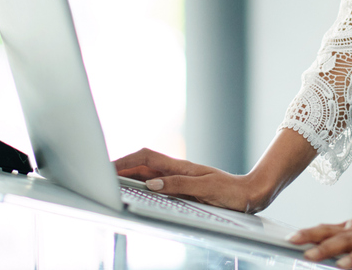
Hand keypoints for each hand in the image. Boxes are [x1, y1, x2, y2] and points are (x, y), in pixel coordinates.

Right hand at [113, 148, 266, 213]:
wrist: (250, 193)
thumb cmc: (232, 192)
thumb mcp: (205, 189)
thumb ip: (179, 185)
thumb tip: (151, 185)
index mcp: (180, 167)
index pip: (145, 158)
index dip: (125, 160)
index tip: (108, 166)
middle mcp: (177, 170)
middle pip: (142, 164)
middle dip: (121, 166)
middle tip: (101, 174)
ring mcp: (179, 177)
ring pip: (147, 173)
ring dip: (129, 174)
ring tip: (111, 181)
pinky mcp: (183, 187)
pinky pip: (156, 182)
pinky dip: (141, 183)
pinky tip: (136, 189)